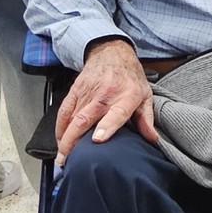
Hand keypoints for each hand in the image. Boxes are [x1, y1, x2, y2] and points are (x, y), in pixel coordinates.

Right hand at [55, 38, 156, 164]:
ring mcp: (88, 92)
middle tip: (68, 160)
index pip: (116, 113)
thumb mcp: (145, 95)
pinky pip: (64, 110)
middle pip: (85, 119)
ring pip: (72, 118)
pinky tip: (59, 140)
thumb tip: (151, 139)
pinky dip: (59, 127)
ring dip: (65, 138)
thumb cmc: (130, 76)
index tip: (98, 140)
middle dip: (73, 141)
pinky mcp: (75, 90)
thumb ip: (146, 119)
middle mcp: (105, 94)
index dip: (107, 126)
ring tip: (62, 157)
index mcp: (126, 96)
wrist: (112, 52)